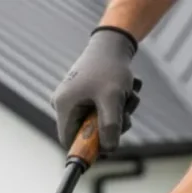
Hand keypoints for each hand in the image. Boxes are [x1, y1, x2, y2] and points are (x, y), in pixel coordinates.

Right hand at [51, 27, 142, 152]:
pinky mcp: (85, 96)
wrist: (113, 42)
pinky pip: (101, 111)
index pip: (69, 141)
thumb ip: (110, 126)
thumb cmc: (110, 68)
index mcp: (64, 106)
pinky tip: (125, 90)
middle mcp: (64, 104)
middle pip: (86, 132)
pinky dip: (116, 105)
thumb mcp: (113, 99)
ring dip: (118, 114)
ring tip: (128, 96)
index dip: (88, 149)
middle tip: (126, 116)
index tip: (108, 149)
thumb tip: (109, 150)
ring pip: (98, 122)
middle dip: (110, 126)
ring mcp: (74, 99)